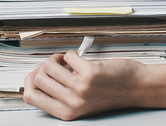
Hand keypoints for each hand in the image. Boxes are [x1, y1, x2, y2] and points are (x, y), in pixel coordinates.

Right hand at [23, 51, 141, 120]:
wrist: (136, 87)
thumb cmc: (111, 93)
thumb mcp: (81, 104)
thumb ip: (62, 95)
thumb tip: (40, 76)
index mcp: (66, 112)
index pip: (30, 97)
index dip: (29, 82)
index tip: (36, 74)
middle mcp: (72, 103)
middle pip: (37, 79)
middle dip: (44, 66)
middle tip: (55, 64)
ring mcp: (80, 88)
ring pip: (49, 66)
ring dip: (56, 58)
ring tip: (66, 60)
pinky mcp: (90, 73)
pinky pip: (68, 56)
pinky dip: (71, 53)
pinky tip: (79, 58)